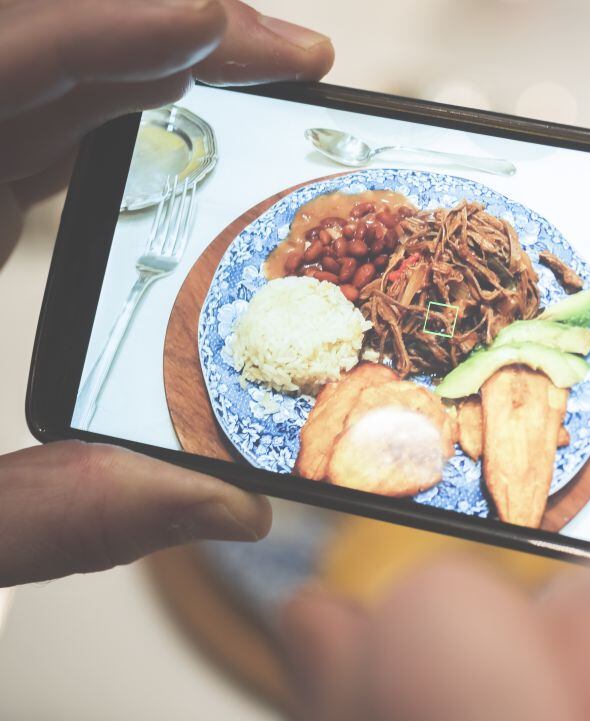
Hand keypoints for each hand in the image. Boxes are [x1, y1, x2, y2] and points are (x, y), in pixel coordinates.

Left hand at [0, 0, 332, 585]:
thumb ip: (60, 515)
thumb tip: (229, 503)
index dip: (98, 33)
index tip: (205, 22)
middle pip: (21, 48)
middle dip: (156, 31)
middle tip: (276, 52)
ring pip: (29, 71)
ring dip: (143, 59)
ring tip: (248, 68)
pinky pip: (26, 122)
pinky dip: (108, 102)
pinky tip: (172, 110)